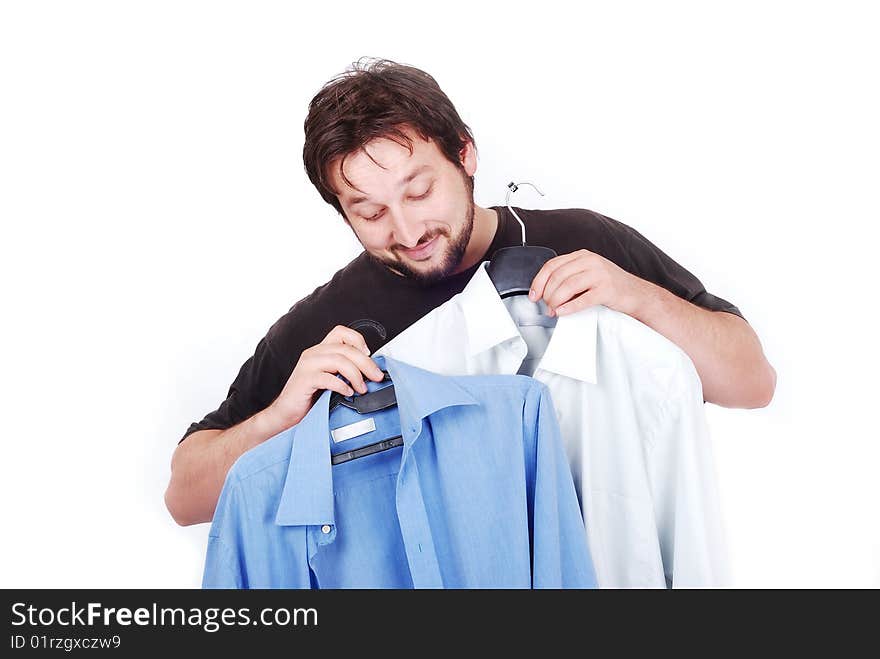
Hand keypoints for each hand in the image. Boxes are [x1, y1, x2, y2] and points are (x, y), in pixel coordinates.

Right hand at [267, 325, 384, 426]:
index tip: (369, 356)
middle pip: (345, 348)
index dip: (358, 340)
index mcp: (321, 351)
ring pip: (338, 360)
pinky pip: (327, 378)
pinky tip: (347, 393)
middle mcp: (313, 354)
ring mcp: (307, 366)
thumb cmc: (310, 398)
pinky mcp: (304, 380)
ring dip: (356, 375)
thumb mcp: (331, 379)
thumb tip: (371, 372)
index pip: (341, 332)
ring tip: (362, 389)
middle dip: (366, 363)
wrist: (286, 414)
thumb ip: (345, 370)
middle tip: (376, 377)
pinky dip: (341, 385)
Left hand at [529, 249, 647, 316]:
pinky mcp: (607, 289)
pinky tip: (562, 312)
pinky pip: (583, 299)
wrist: (636, 294)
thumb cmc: (610, 286)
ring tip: (553, 310)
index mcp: (582, 256)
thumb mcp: (587, 274)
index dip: (538, 281)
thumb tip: (544, 292)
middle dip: (547, 294)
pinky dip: (569, 307)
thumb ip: (568, 277)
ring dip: (556, 301)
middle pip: (558, 276)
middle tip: (546, 306)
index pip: (552, 265)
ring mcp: (600, 274)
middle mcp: (590, 261)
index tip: (534, 295)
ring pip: (567, 286)